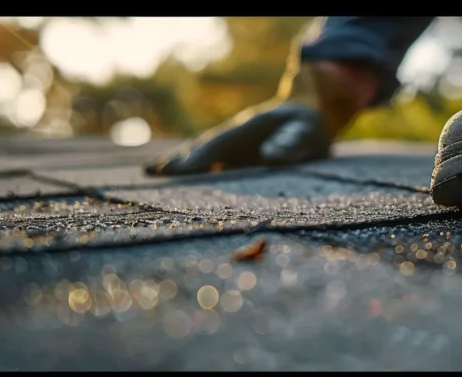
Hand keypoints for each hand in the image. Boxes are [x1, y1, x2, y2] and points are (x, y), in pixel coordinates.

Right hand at [144, 101, 331, 174]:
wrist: (308, 114)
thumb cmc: (308, 126)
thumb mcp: (306, 131)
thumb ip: (291, 142)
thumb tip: (269, 156)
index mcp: (249, 129)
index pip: (219, 145)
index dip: (200, 157)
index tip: (180, 169)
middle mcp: (236, 136)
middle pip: (203, 148)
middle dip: (181, 160)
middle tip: (153, 171)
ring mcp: (234, 145)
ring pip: (203, 153)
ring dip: (180, 163)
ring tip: (154, 172)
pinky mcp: (237, 154)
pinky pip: (211, 160)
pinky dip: (193, 167)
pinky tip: (178, 178)